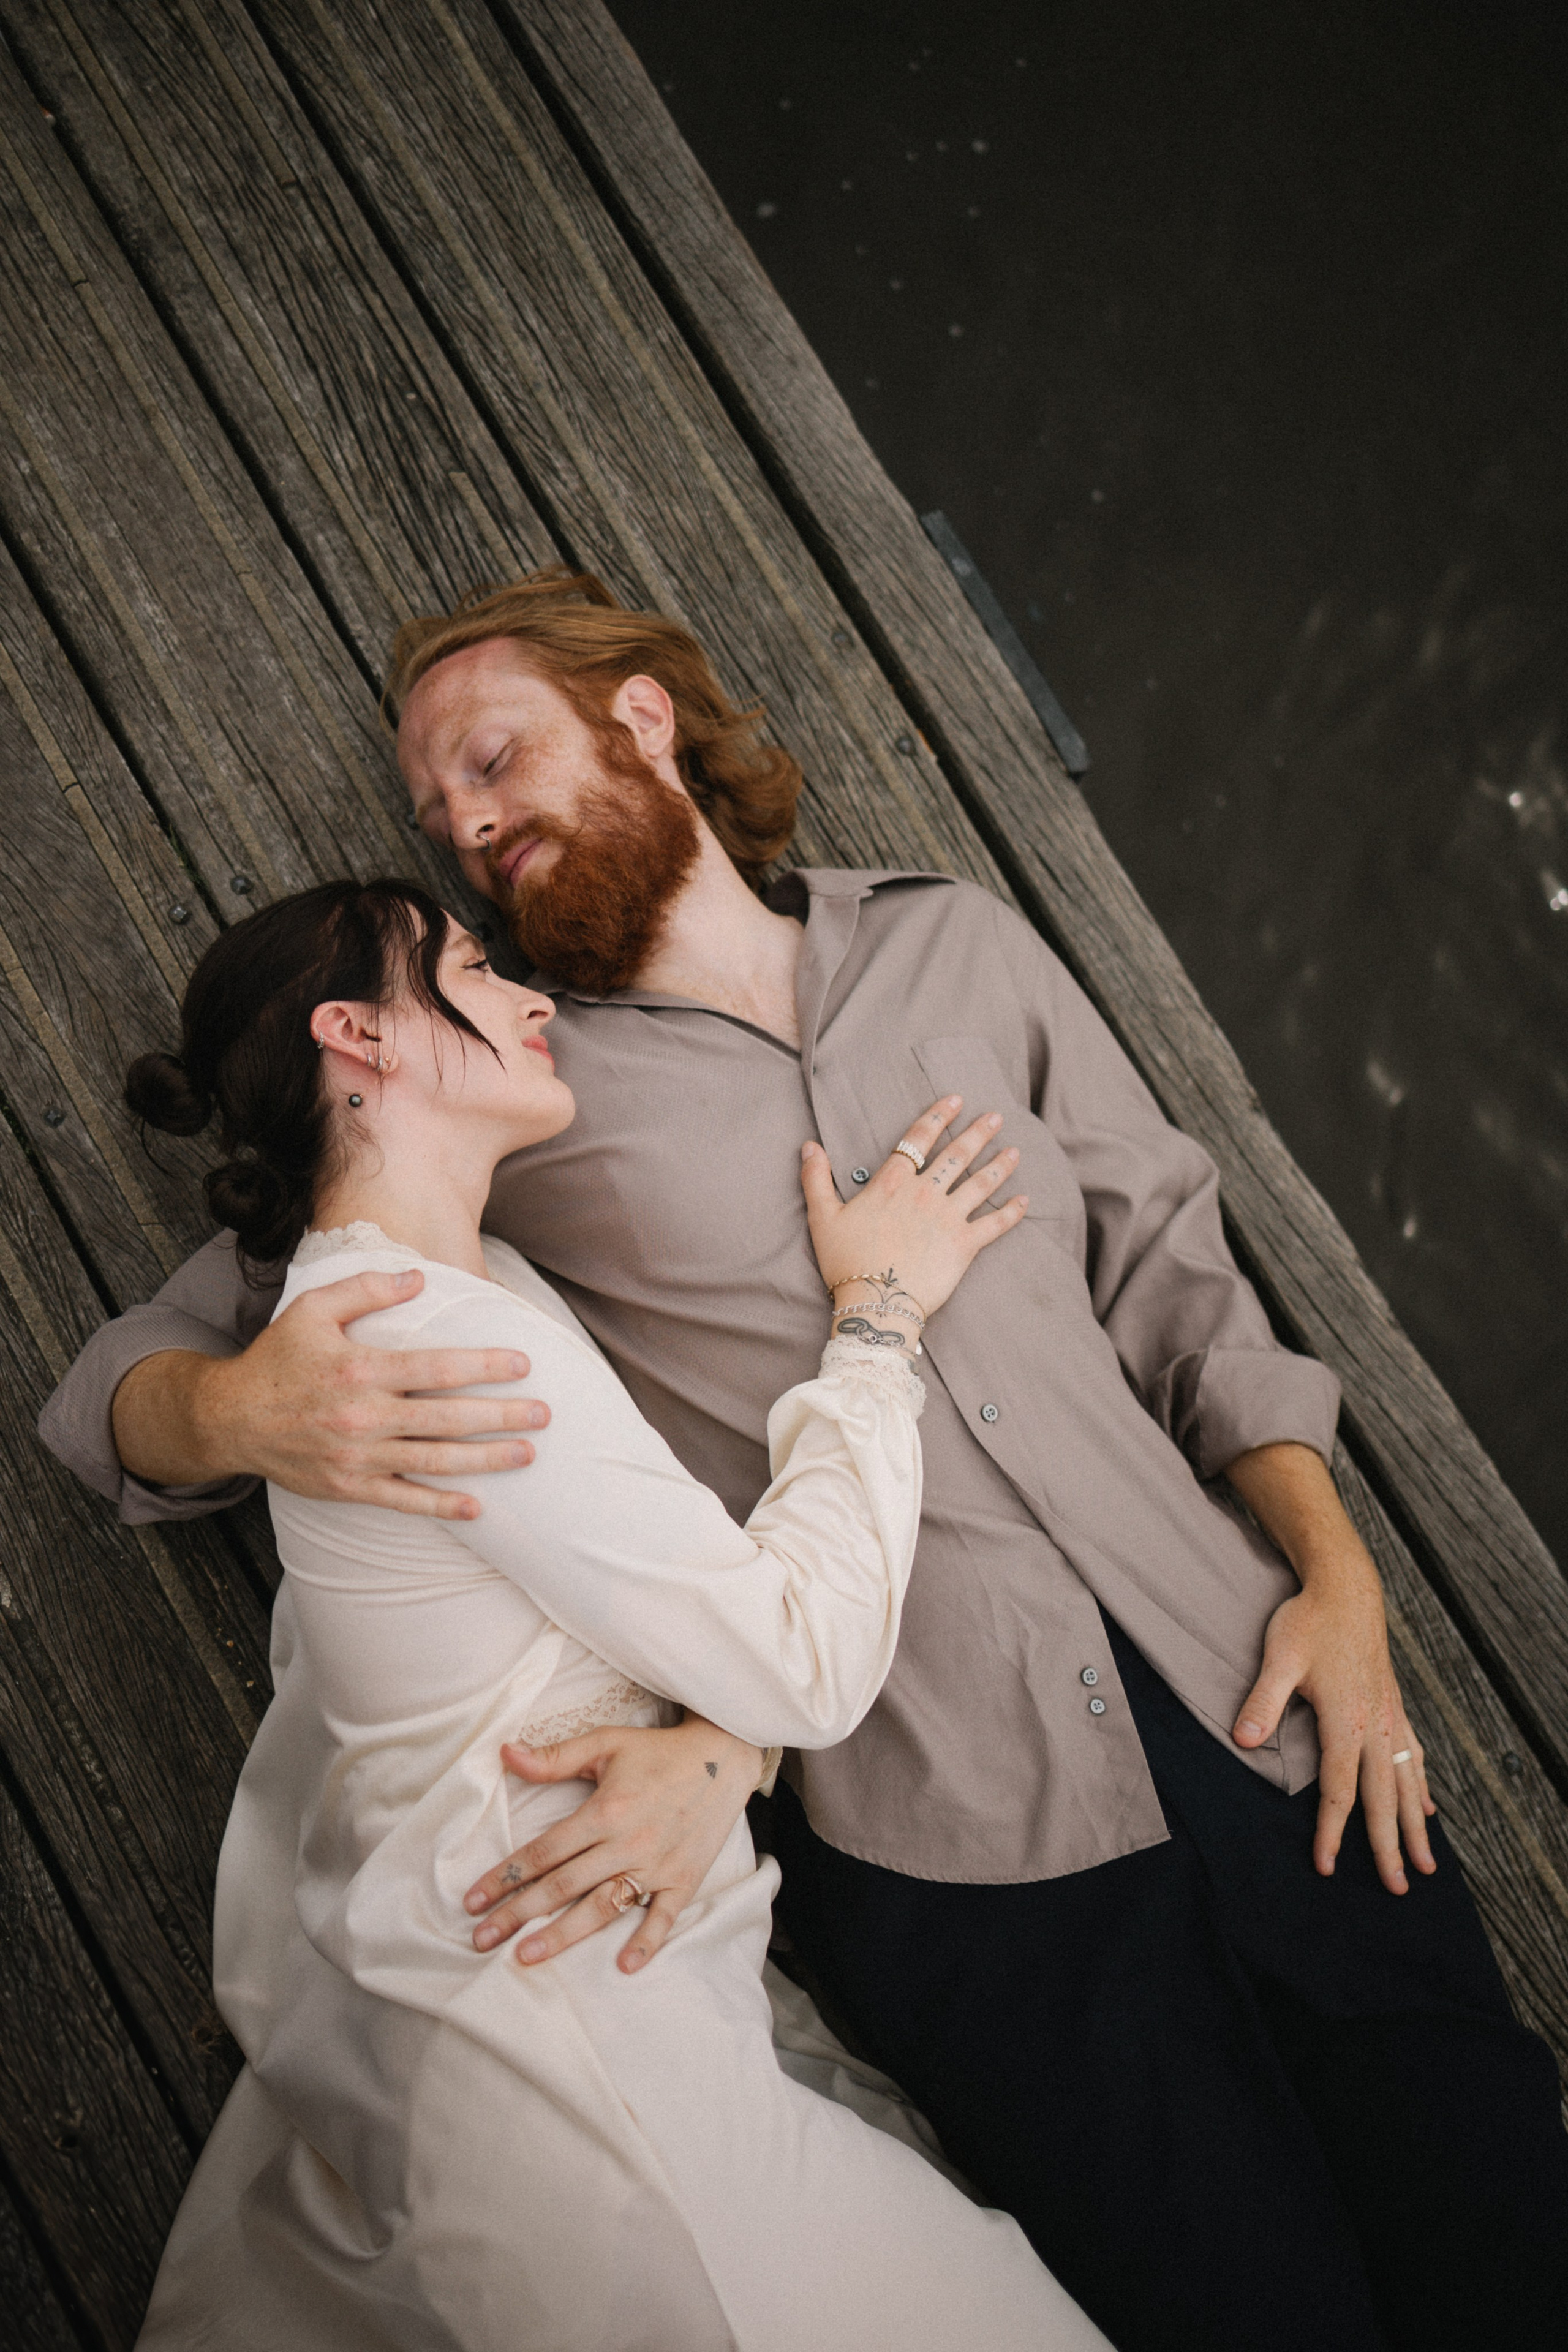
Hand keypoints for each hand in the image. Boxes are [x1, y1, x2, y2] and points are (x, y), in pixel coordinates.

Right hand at [119, 1268, 550, 1517]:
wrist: (230, 1419)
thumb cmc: (278, 1358)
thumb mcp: (313, 1309)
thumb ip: (367, 1289)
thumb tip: (419, 1279)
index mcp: (360, 1369)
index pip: (436, 1368)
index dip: (484, 1365)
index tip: (523, 1363)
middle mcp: (363, 1417)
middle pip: (447, 1418)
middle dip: (501, 1416)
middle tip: (544, 1414)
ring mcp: (357, 1457)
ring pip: (435, 1461)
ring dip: (486, 1460)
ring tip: (527, 1454)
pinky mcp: (349, 1487)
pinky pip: (404, 1500)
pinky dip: (442, 1506)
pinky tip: (478, 1508)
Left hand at [463, 1715, 760, 1971]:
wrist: (724, 1756)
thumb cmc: (658, 1751)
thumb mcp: (605, 1742)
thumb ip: (555, 1756)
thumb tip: (504, 1753)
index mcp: (605, 1810)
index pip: (543, 1851)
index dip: (505, 1876)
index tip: (473, 1900)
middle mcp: (627, 1843)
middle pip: (563, 1886)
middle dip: (518, 1914)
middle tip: (481, 1939)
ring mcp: (657, 1865)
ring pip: (602, 1908)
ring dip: (563, 1935)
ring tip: (525, 1957)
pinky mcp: (685, 1879)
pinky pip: (663, 1917)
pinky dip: (646, 1942)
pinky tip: (624, 1966)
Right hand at [800, 1095, 1026, 1334]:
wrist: (875, 1303)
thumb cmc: (846, 1262)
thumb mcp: (823, 1217)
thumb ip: (816, 1179)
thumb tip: (809, 1146)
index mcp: (893, 1183)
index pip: (918, 1139)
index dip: (938, 1116)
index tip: (956, 1100)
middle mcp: (925, 1193)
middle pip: (957, 1155)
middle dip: (979, 1133)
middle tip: (996, 1117)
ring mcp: (948, 1217)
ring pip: (981, 1183)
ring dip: (1000, 1164)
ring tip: (1015, 1150)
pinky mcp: (965, 1244)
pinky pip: (995, 1224)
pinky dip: (1012, 1212)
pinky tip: (1025, 1200)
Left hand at [1226, 1441, 1435, 1894]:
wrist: (1346, 1588)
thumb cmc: (1309, 1621)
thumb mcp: (1279, 1658)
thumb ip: (1263, 1700)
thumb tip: (1242, 1739)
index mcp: (1347, 1721)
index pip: (1338, 1791)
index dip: (1331, 1831)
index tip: (1325, 1866)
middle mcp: (1376, 1726)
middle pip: (1385, 1799)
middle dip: (1390, 1846)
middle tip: (1398, 1888)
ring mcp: (1391, 1717)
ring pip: (1408, 1783)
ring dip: (1416, 1825)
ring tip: (1426, 1863)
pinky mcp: (1394, 1706)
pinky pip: (1415, 1756)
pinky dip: (1422, 1785)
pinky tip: (1429, 1806)